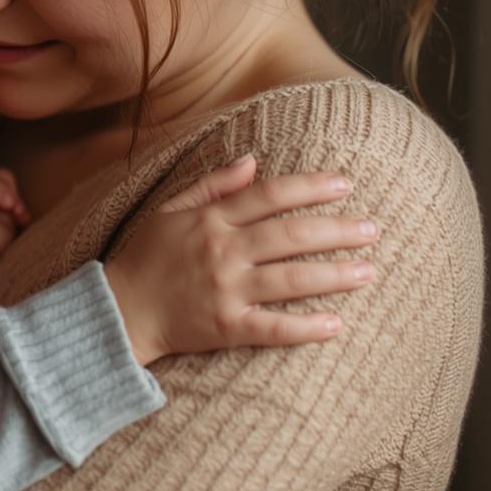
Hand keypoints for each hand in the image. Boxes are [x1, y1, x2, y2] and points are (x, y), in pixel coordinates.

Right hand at [107, 154, 378, 364]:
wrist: (117, 311)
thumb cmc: (145, 259)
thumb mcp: (169, 211)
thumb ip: (212, 186)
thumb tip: (253, 161)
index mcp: (209, 220)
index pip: (269, 195)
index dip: (310, 187)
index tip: (345, 184)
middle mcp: (221, 252)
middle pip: (290, 235)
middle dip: (337, 230)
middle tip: (374, 229)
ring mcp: (225, 290)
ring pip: (291, 280)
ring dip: (334, 275)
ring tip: (368, 271)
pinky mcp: (225, 327)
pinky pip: (272, 328)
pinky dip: (305, 329)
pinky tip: (336, 324)